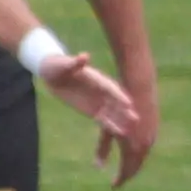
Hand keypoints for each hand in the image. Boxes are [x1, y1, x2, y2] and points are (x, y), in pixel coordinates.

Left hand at [45, 55, 153, 186]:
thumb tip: (84, 56)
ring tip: (130, 131)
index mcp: (98, 80)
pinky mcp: (94, 112)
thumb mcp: (66, 65)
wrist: (55, 75)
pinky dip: (112, 127)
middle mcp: (102, 92)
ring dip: (121, 121)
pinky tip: (120, 134)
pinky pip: (104, 121)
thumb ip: (76, 63)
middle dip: (125, 110)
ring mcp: (99, 102)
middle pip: (116, 102)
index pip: (111, 88)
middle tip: (136, 119)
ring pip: (112, 113)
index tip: (129, 102)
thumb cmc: (60, 67)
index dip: (119, 95)